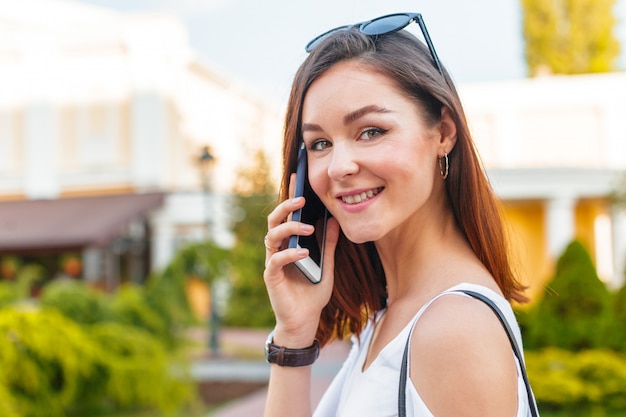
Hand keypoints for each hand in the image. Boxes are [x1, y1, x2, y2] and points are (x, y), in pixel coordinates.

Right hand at [263, 175, 338, 346]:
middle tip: (302, 199)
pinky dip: (290, 254)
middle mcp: (278, 250)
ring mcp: (272, 262)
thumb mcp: (327, 266)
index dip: (290, 196)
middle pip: (274, 220)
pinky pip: (276, 261)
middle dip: (286, 206)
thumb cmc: (312, 295)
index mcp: (289, 244)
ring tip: (307, 228)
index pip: (287, 216)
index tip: (297, 177)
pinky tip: (304, 252)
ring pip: (271, 236)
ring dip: (289, 228)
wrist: (305, 323)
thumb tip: (335, 220)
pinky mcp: (272, 278)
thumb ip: (329, 245)